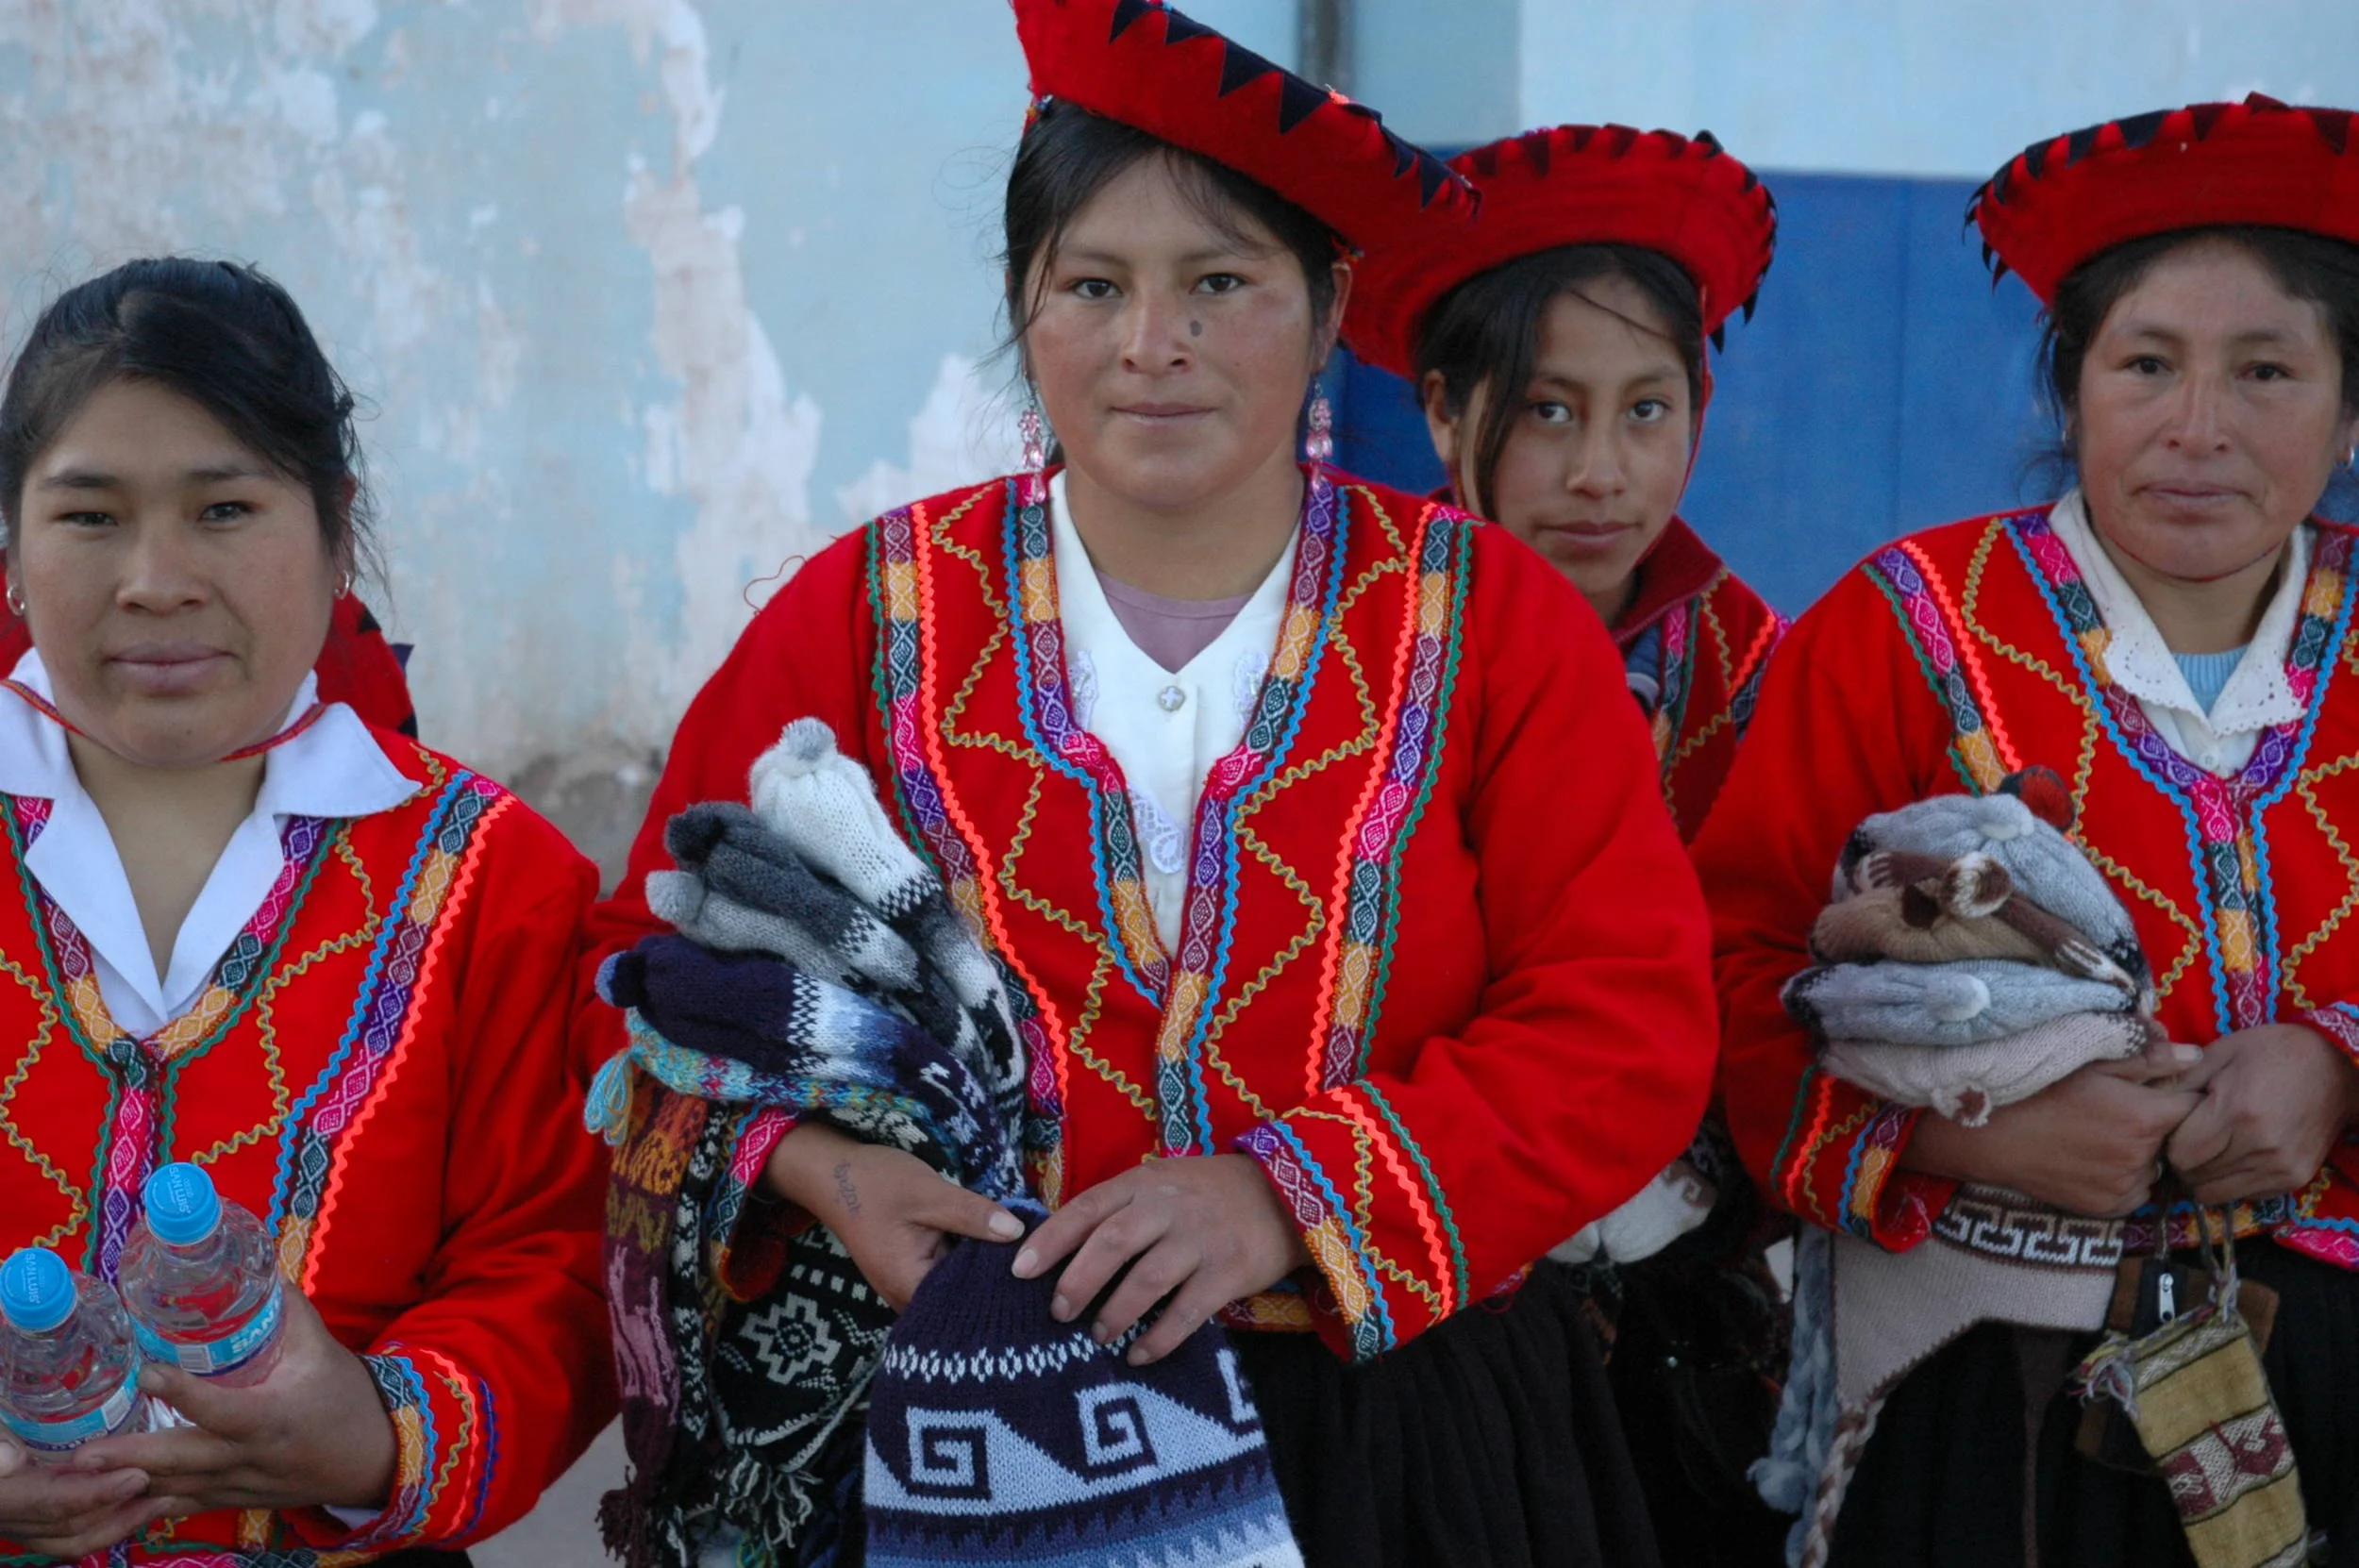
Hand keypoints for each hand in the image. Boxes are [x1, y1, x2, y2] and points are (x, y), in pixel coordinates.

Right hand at [0, 1432, 168, 1556]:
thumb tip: (10, 1459)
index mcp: (1, 1494)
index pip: (49, 1503)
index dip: (93, 1494)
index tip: (136, 1476)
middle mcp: (6, 1515)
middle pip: (65, 1527)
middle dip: (116, 1512)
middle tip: (163, 1489)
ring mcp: (12, 1520)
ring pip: (66, 1539)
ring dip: (114, 1525)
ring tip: (159, 1503)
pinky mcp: (22, 1516)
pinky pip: (60, 1535)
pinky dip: (98, 1525)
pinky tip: (130, 1505)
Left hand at [73, 1288, 394, 1517]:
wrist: (374, 1458)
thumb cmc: (346, 1399)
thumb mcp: (321, 1350)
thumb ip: (285, 1310)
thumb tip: (253, 1265)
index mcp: (273, 1417)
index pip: (221, 1407)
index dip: (183, 1392)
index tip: (147, 1372)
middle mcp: (250, 1457)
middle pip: (183, 1460)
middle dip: (130, 1458)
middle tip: (82, 1453)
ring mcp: (238, 1485)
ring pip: (175, 1488)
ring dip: (126, 1485)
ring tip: (79, 1479)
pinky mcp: (232, 1500)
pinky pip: (181, 1505)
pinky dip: (144, 1504)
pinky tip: (107, 1503)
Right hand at [764, 1122, 1021, 1310]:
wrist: (833, 1174)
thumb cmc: (876, 1183)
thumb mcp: (929, 1193)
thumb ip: (973, 1215)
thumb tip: (1019, 1233)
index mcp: (909, 1286)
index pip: (969, 1303)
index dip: (1003, 1286)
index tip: (1036, 1267)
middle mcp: (906, 1298)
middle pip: (964, 1301)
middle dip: (997, 1280)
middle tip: (1036, 1260)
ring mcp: (906, 1287)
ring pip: (957, 1288)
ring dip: (982, 1271)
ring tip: (1023, 1255)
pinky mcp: (909, 1273)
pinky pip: (946, 1277)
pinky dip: (966, 1264)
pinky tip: (992, 1247)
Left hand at [1011, 1154, 1311, 1365]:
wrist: (1283, 1195)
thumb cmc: (1206, 1195)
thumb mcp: (1161, 1184)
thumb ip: (1120, 1209)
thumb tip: (1061, 1250)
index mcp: (1144, 1183)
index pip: (1087, 1208)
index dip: (1050, 1240)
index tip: (1019, 1270)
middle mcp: (1169, 1207)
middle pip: (1112, 1243)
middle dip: (1077, 1281)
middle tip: (1058, 1313)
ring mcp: (1201, 1239)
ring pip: (1147, 1279)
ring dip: (1115, 1313)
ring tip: (1098, 1336)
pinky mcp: (1229, 1271)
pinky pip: (1187, 1311)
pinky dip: (1159, 1338)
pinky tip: (1138, 1355)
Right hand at [1901, 1050, 2202, 1215]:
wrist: (1991, 1134)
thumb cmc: (2039, 1088)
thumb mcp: (2091, 1061)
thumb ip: (2147, 1057)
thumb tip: (2195, 1057)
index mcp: (2146, 1116)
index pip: (2196, 1107)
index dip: (2182, 1096)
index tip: (2160, 1090)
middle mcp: (2143, 1156)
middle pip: (2177, 1139)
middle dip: (2161, 1124)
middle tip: (2123, 1111)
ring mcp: (2126, 1186)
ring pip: (2156, 1166)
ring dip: (2143, 1153)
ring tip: (2104, 1136)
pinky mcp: (2109, 1207)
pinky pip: (2134, 1190)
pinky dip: (2123, 1177)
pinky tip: (2092, 1159)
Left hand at [2166, 1023, 2358, 1203]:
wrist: (2337, 1066)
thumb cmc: (2272, 1052)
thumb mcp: (2221, 1052)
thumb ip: (2179, 1080)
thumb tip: (2142, 1104)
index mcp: (2237, 1113)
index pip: (2180, 1154)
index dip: (2170, 1142)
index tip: (2176, 1126)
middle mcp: (2260, 1147)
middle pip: (2194, 1178)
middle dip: (2183, 1161)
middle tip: (2191, 1137)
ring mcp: (2281, 1167)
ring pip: (2215, 1194)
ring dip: (2205, 1175)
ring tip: (2213, 1147)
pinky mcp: (2294, 1180)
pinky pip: (2244, 1195)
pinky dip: (2231, 1181)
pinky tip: (2237, 1154)